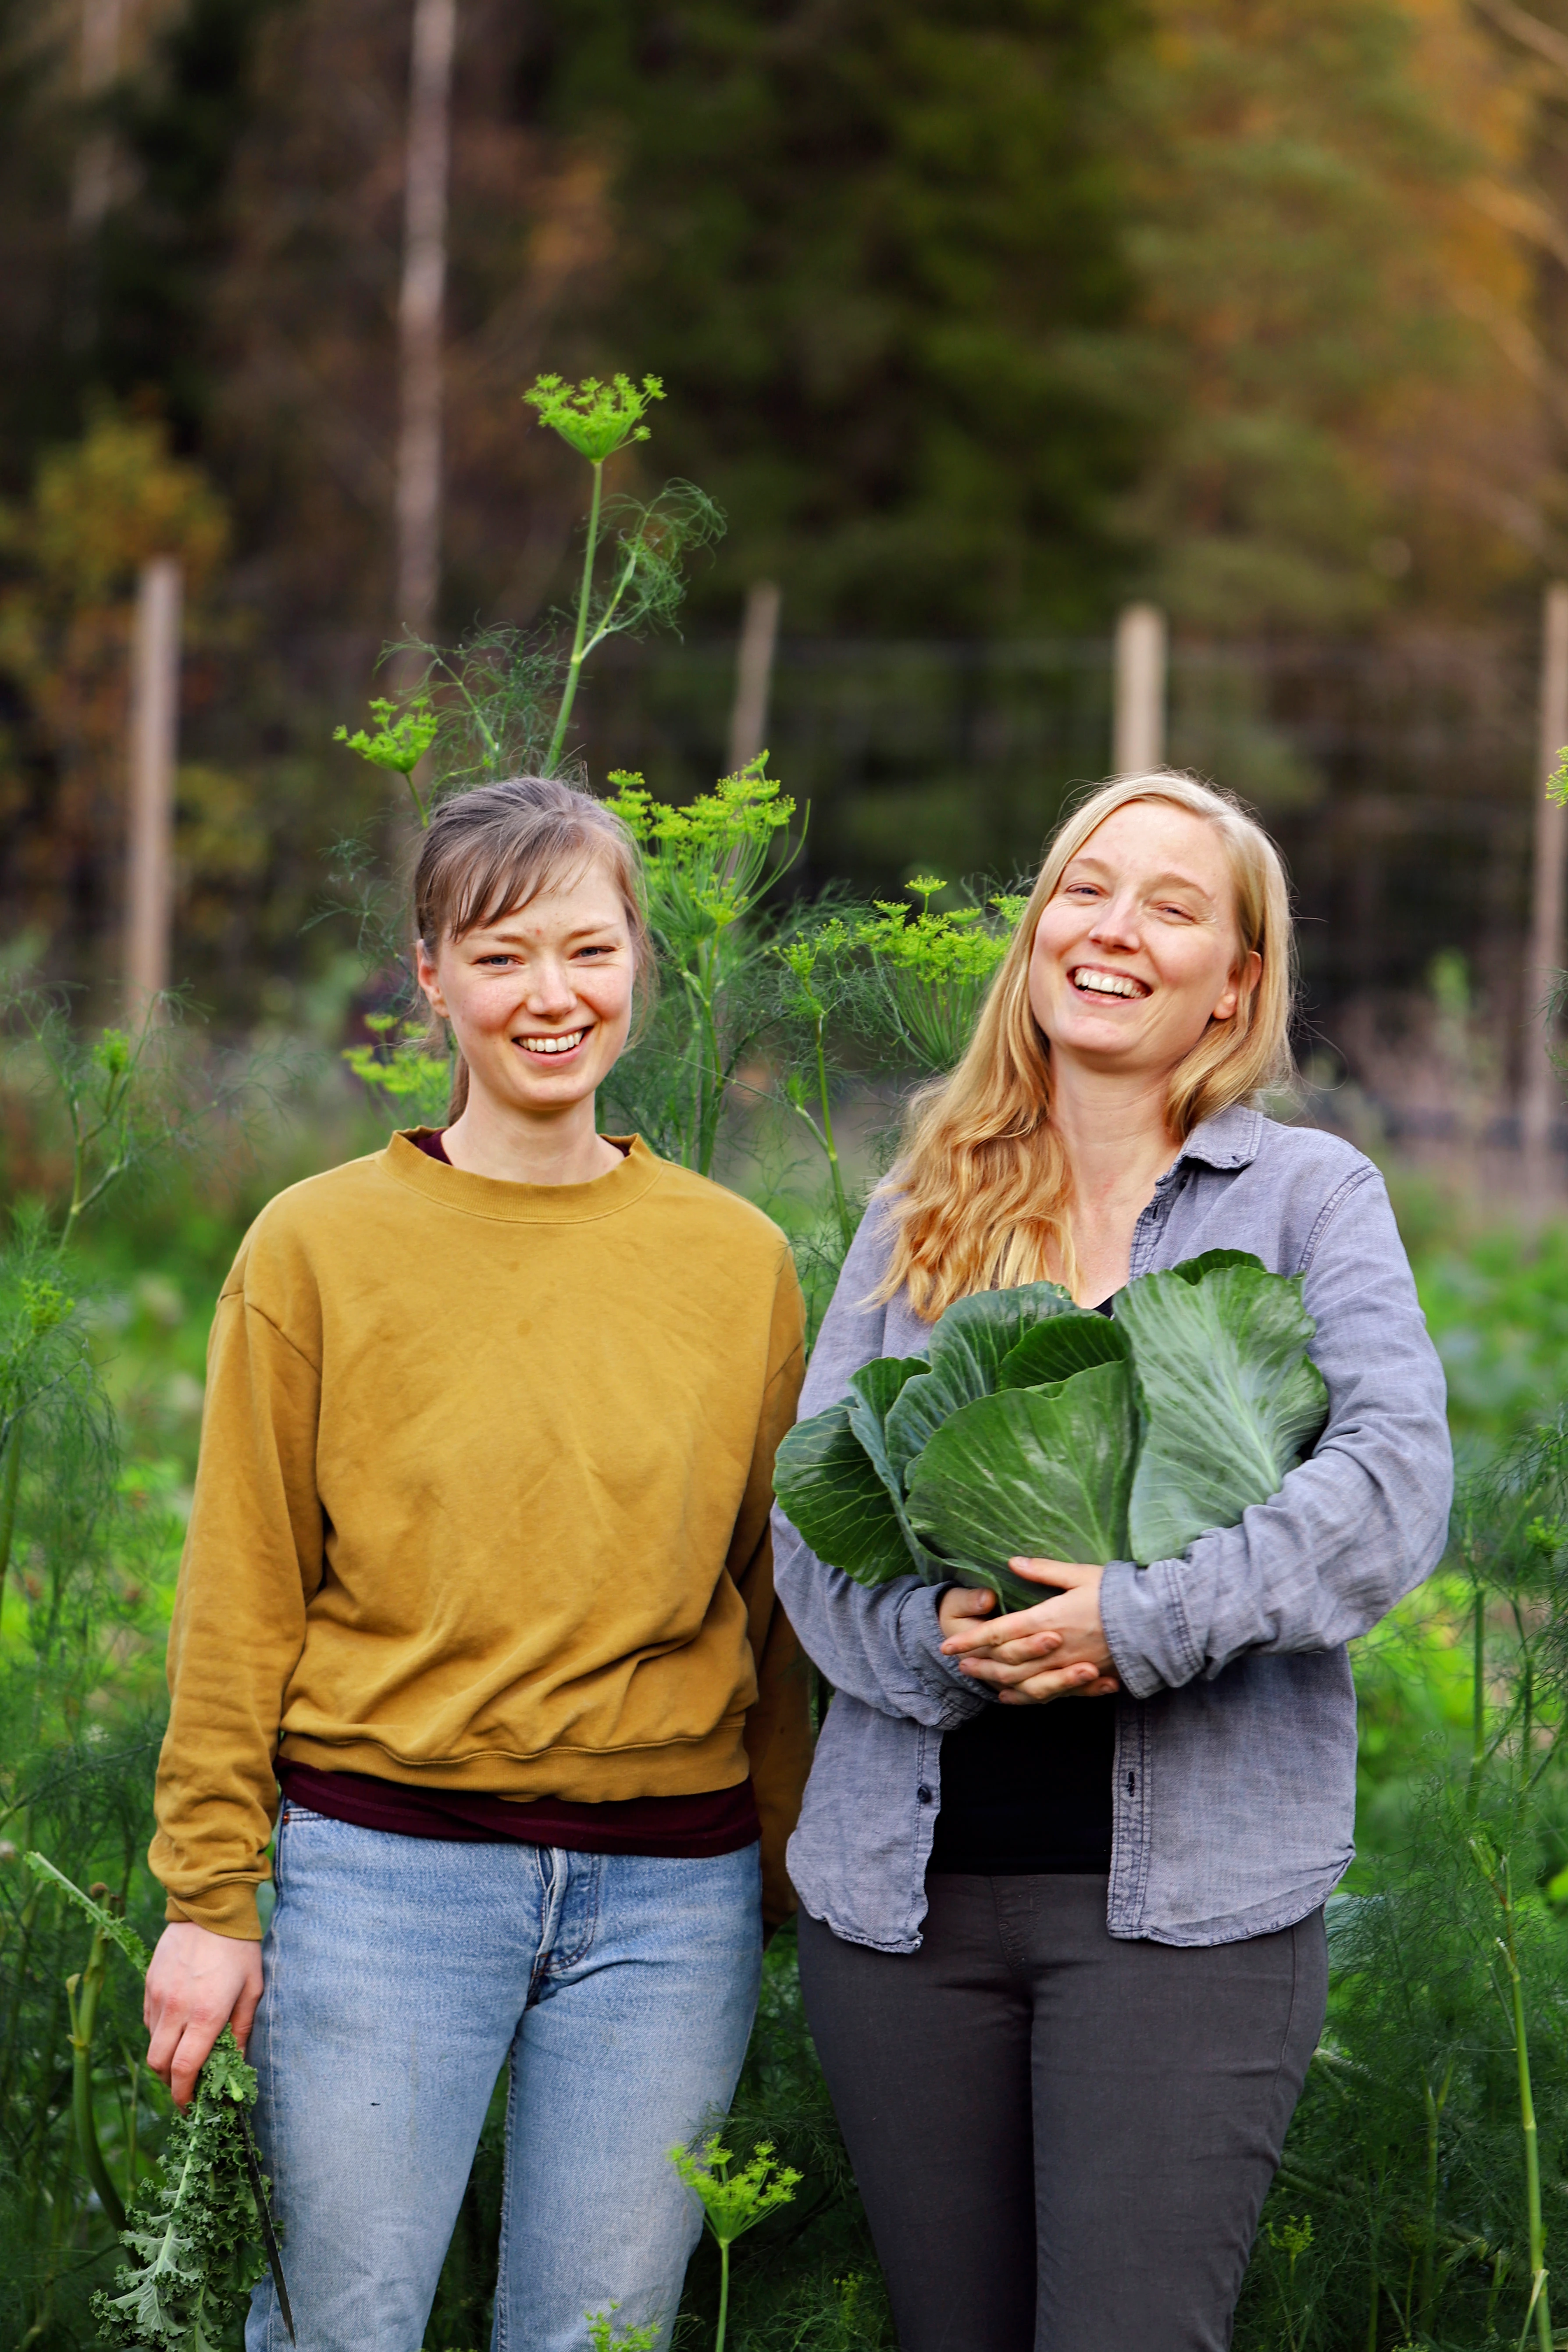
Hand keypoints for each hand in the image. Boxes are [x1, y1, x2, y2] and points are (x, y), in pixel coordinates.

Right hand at [145, 1923, 263, 2108]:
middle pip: (160, 2065)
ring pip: (152, 2045)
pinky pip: (148, 2022)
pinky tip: (177, 2027)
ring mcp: (158, 1997)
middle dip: (172, 2084)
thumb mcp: (252, 1989)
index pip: (184, 2069)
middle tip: (188, 2086)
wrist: (210, 1908)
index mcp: (205, 2014)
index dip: (185, 2095)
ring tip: (184, 2056)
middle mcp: (176, 2010)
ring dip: (165, 2060)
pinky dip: (159, 2035)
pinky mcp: (149, 1985)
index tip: (191, 2107)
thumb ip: (242, 2029)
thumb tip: (237, 2064)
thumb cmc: (239, 1948)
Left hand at [939, 1558, 1118, 1706]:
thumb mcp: (1080, 1575)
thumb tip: (1011, 1562)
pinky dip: (1027, 1698)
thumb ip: (1043, 1571)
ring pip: (1024, 1683)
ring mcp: (1070, 1668)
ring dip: (997, 1682)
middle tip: (957, 1663)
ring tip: (979, 1678)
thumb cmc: (1118, 1593)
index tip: (948, 1645)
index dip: (971, 1639)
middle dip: (979, 1662)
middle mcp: (1055, 1648)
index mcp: (1050, 1619)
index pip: (1000, 1632)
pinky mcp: (1085, 1680)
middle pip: (1007, 1662)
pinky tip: (1013, 1697)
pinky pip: (1050, 1695)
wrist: (1157, 1623)